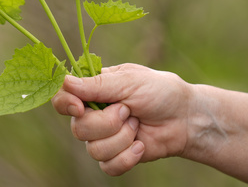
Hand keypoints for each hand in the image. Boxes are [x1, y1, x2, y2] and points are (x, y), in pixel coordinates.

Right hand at [52, 63, 191, 175]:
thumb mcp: (130, 81)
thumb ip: (97, 84)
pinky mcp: (115, 156)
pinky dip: (127, 157)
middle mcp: (93, 114)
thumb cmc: (160, 91)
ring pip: (93, 149)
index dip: (65, 104)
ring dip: (122, 138)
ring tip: (138, 125)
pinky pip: (107, 166)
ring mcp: (103, 137)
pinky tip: (141, 146)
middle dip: (108, 122)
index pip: (63, 98)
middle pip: (78, 128)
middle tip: (129, 111)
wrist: (185, 118)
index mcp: (93, 90)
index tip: (79, 107)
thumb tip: (65, 82)